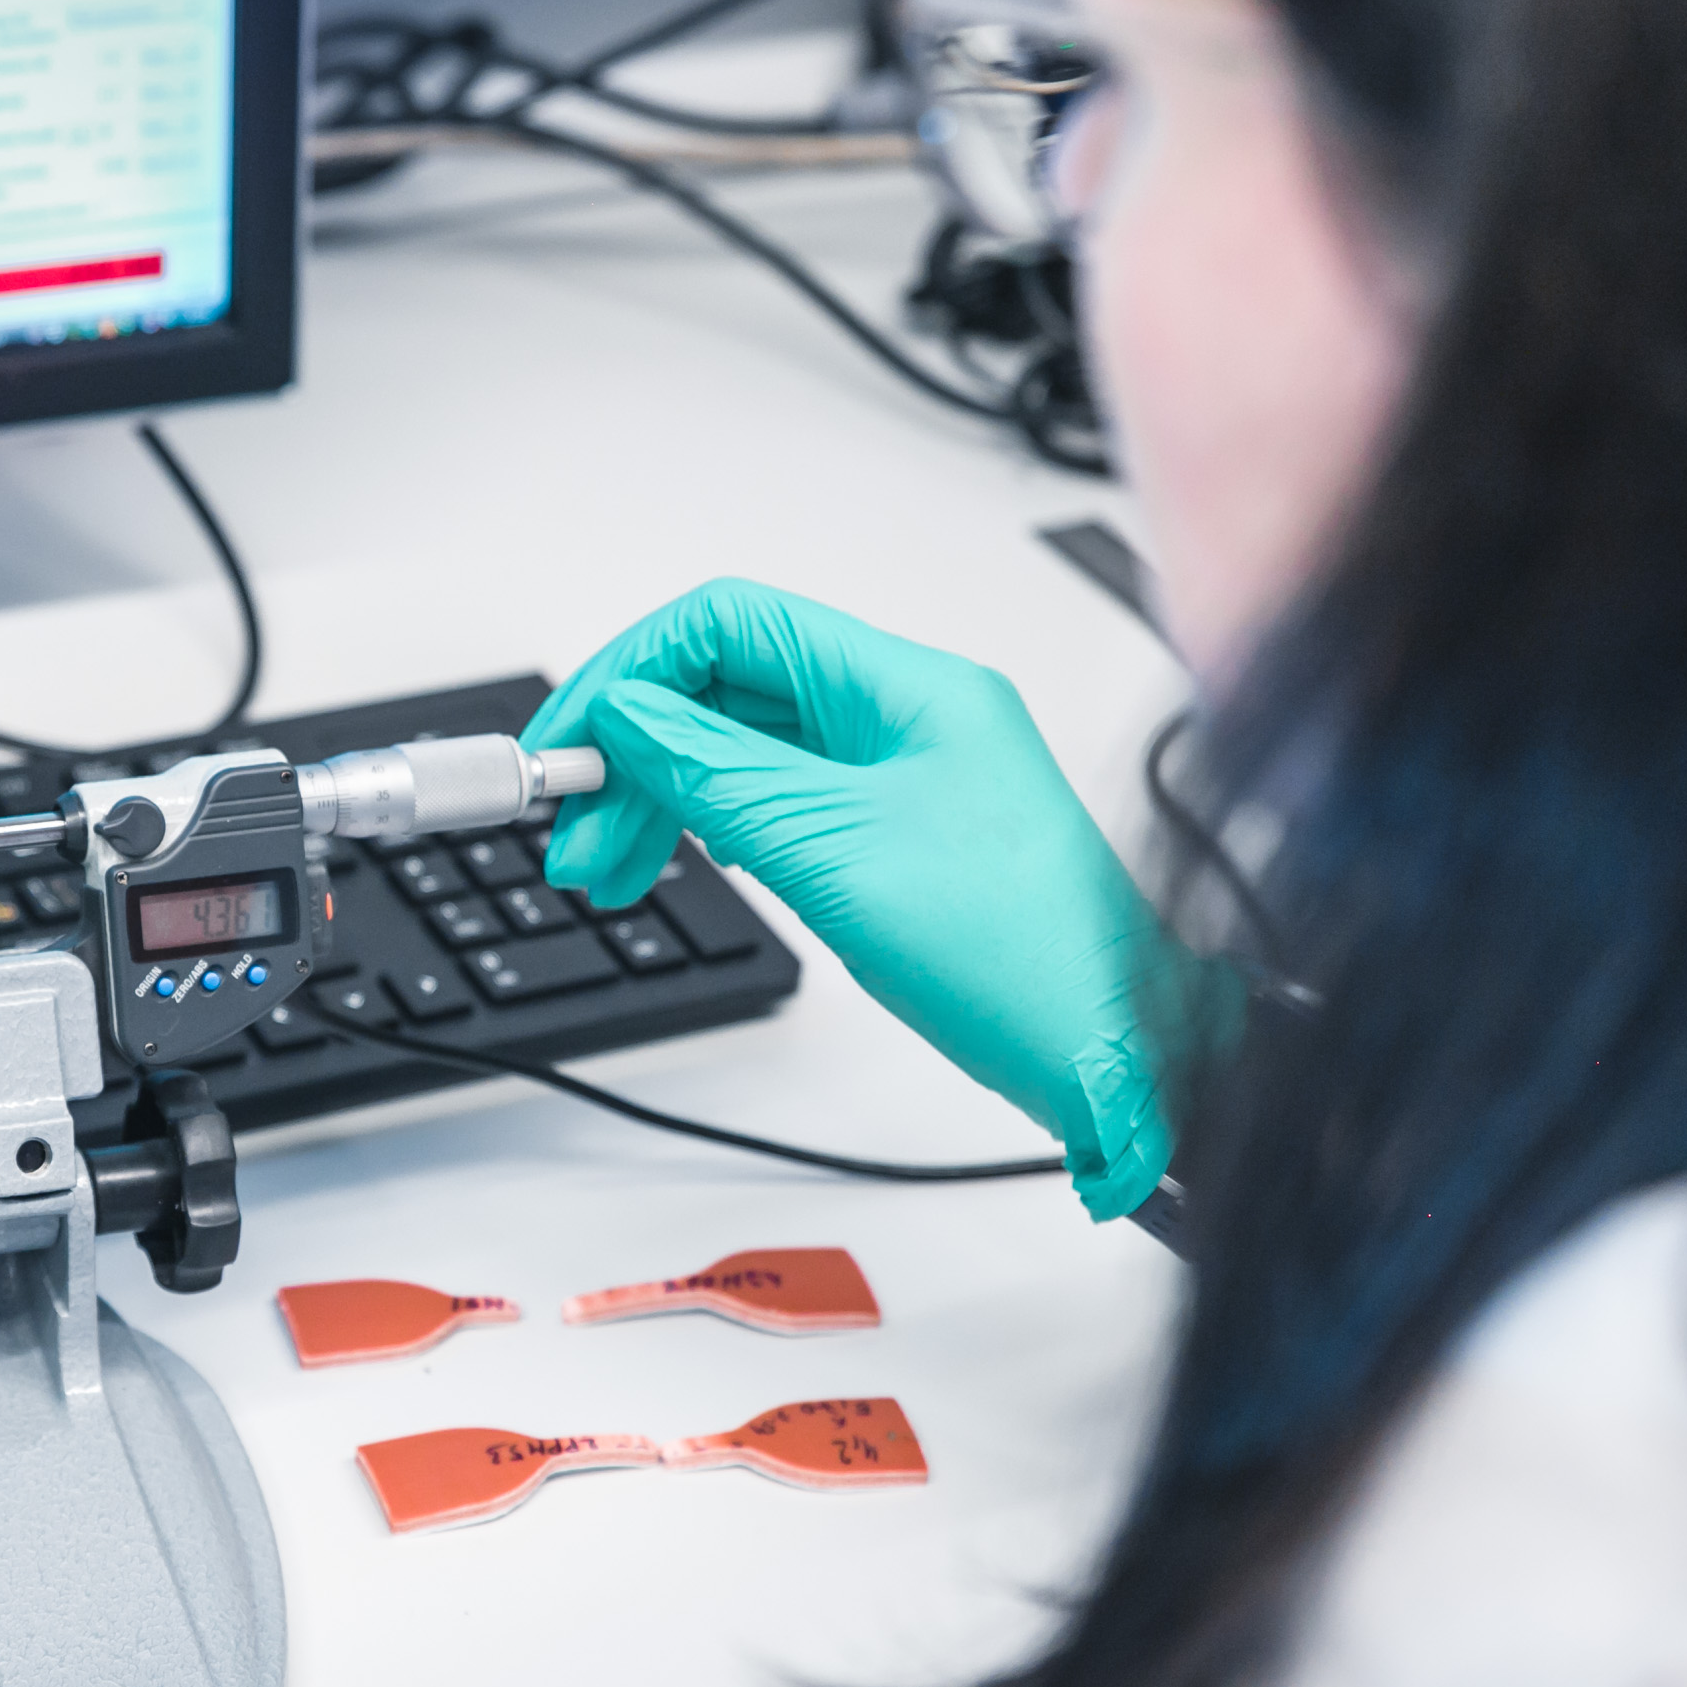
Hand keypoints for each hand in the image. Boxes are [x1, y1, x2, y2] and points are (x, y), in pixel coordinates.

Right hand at [525, 579, 1182, 1217]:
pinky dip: (708, 830)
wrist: (1117, 1059)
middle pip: (725, 687)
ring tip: (601, 871)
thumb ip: (717, 773)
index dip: (632, 673)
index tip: (570, 743)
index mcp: (906, 688)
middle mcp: (902, 715)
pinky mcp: (891, 835)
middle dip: (633, 750)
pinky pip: (774, 801)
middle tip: (572, 828)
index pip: (730, 626)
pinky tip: (671, 866)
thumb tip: (629, 715)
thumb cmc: (1022, 960)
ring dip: (658, 798)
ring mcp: (898, 776)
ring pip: (740, 749)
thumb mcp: (834, 854)